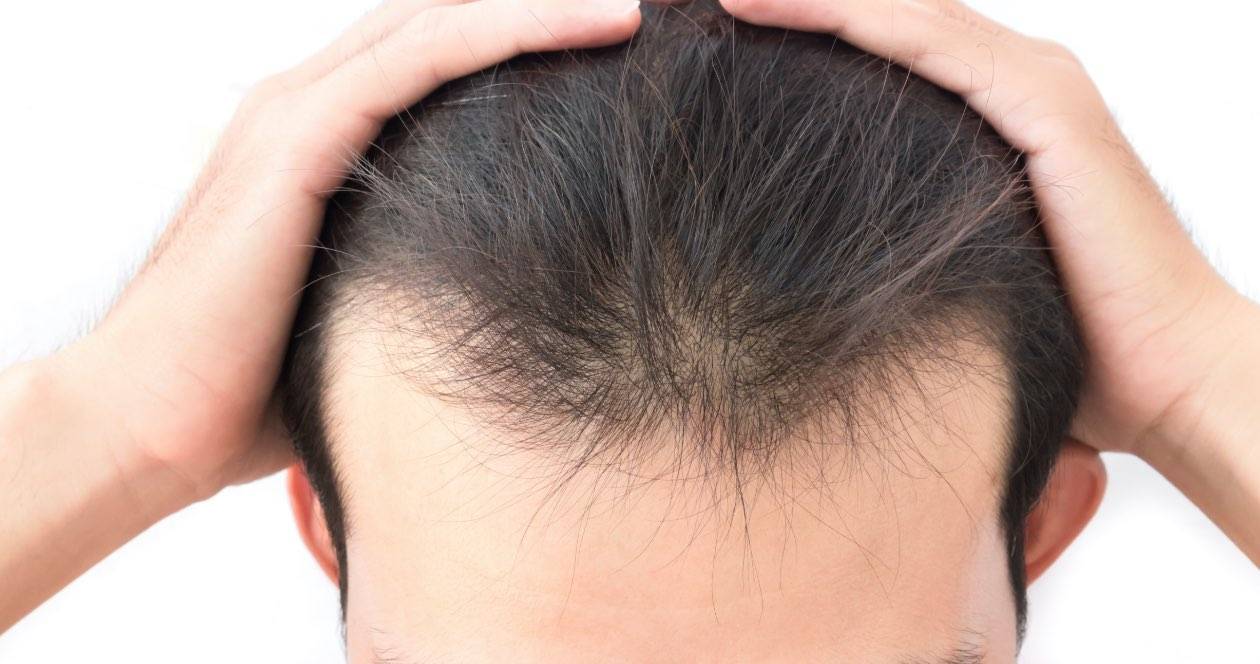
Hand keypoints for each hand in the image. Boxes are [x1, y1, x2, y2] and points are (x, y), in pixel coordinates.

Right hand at [45, 0, 644, 500]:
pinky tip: (592, 26)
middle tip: (635, 18)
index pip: (431, 57)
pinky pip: (419, 59)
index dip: (513, 39)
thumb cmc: (253, 388)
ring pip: (438, 23)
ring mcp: (294, 114)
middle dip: (536, 10)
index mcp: (319, 138)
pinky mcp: (294, 141)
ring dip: (541, 6)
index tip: (608, 52)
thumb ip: (410, 279)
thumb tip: (495, 310)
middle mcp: (305, 105)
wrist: (147, 425)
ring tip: (633, 12)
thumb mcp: (357, 312)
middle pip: (440, 21)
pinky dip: (508, 30)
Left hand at [718, 0, 1257, 458]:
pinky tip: (775, 9)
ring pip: (902, 13)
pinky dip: (849, 18)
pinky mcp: (1045, 108)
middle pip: (890, 13)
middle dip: (800, 1)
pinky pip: (929, 44)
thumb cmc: (1072, 338)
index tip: (724, 25)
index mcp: (1000, 109)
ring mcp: (1036, 86)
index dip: (811, 24)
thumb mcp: (964, 266)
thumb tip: (821, 259)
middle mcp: (1020, 79)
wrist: (1167, 376)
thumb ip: (908, 234)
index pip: (890, 42)